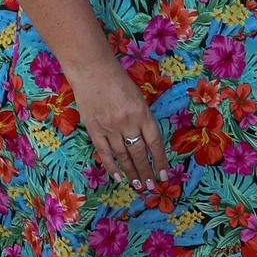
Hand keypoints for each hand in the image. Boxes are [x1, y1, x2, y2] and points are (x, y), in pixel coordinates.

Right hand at [71, 60, 168, 189]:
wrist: (91, 70)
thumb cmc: (118, 80)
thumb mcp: (138, 97)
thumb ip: (142, 118)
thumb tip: (146, 141)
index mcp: (142, 113)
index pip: (155, 143)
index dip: (160, 161)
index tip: (164, 175)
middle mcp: (128, 123)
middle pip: (139, 153)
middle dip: (146, 172)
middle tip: (151, 186)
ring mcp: (110, 127)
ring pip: (123, 156)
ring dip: (131, 172)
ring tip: (138, 185)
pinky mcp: (94, 129)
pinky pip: (104, 152)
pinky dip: (112, 166)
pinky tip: (118, 177)